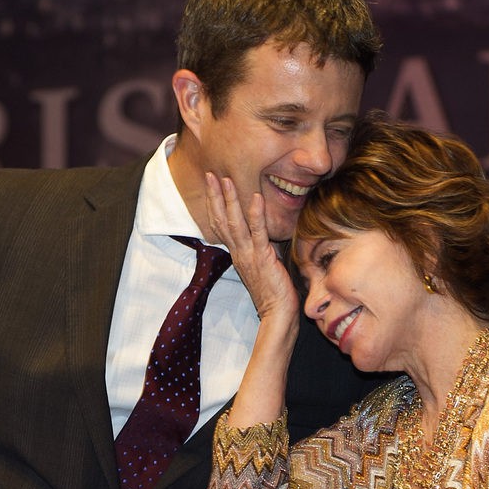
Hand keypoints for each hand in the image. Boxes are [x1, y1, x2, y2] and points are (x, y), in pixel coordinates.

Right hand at [204, 173, 298, 330]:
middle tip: (210, 174)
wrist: (278, 313)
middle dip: (215, 197)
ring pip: (234, 224)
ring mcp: (248, 255)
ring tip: (226, 180)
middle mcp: (238, 253)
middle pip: (221, 221)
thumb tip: (266, 234)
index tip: (212, 186)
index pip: (221, 226)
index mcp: (237, 254)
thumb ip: (261, 247)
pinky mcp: (262, 258)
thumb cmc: (274, 291)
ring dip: (230, 200)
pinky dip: (256, 215)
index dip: (215, 205)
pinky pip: (258, 233)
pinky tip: (255, 197)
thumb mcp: (264, 264)